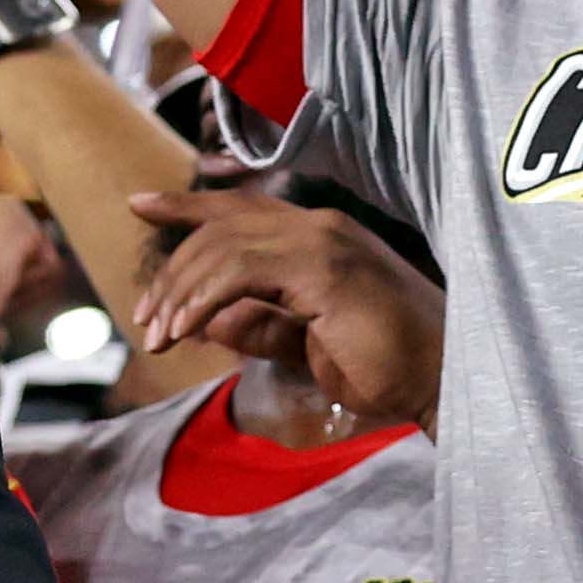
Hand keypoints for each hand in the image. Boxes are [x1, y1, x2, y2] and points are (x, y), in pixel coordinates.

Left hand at [127, 189, 444, 432]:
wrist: (442, 378)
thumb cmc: (387, 366)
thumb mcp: (307, 345)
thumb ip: (261, 326)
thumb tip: (206, 319)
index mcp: (322, 237)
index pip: (242, 209)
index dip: (188, 204)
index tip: (140, 203)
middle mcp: (321, 225)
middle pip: (221, 226)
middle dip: (172, 271)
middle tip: (145, 321)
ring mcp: (324, 240)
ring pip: (223, 245)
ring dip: (180, 292)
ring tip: (159, 337)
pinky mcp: (323, 266)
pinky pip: (239, 271)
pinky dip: (203, 299)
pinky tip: (187, 330)